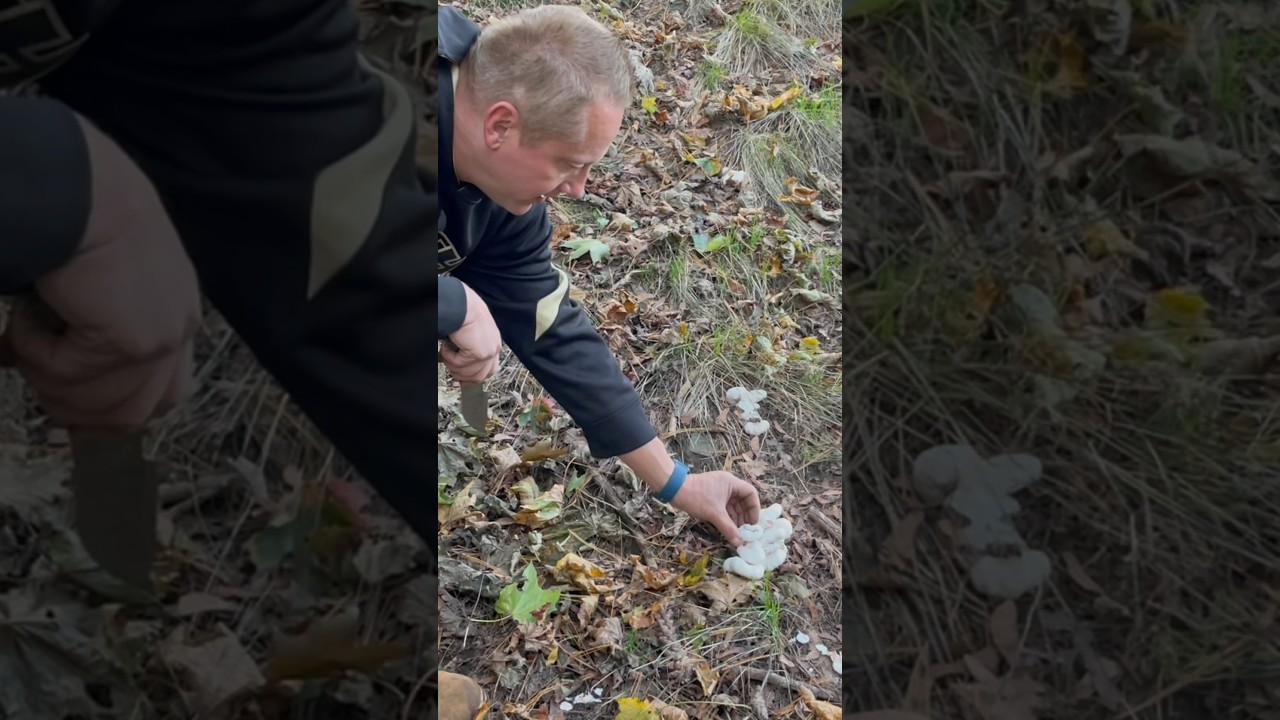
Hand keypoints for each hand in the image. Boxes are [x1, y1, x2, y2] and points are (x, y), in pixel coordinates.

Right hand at [2, 114, 200, 429]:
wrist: (77, 185)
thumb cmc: (79, 214)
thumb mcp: (100, 281)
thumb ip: (98, 328)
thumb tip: (57, 378)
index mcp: (175, 311)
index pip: (162, 393)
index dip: (109, 410)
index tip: (63, 406)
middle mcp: (179, 326)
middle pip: (136, 413)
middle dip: (75, 408)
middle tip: (32, 376)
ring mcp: (163, 336)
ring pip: (102, 406)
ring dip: (49, 381)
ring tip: (23, 336)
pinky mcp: (136, 341)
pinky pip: (69, 375)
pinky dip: (33, 352)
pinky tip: (26, 315)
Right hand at [440, 283, 500, 383]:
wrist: (461, 304)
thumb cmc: (463, 313)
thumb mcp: (470, 335)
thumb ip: (470, 351)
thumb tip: (460, 368)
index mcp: (493, 343)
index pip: (489, 370)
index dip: (473, 375)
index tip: (460, 376)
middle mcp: (494, 348)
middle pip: (480, 377)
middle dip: (461, 374)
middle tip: (448, 363)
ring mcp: (489, 352)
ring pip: (469, 374)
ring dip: (453, 364)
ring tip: (446, 350)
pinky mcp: (481, 354)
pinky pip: (459, 365)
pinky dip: (448, 356)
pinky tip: (447, 344)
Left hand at [669, 471, 761, 546]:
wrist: (674, 490)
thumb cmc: (696, 497)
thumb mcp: (714, 514)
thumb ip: (728, 528)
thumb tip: (738, 543)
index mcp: (732, 483)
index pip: (751, 493)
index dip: (754, 508)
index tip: (752, 523)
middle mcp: (728, 485)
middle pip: (743, 501)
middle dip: (744, 516)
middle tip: (744, 531)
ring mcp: (719, 491)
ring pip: (733, 506)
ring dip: (735, 518)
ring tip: (736, 533)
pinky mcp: (712, 497)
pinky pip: (724, 507)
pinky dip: (727, 517)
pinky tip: (727, 528)